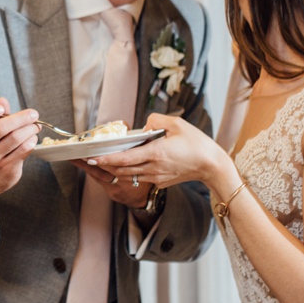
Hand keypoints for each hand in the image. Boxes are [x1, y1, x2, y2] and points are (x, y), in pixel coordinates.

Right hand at [0, 97, 39, 208]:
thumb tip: (2, 100)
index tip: (0, 109)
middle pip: (0, 128)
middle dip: (21, 118)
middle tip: (34, 114)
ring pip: (14, 139)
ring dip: (30, 129)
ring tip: (36, 126)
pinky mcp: (5, 168)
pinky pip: (22, 151)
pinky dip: (31, 141)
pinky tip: (33, 138)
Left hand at [87, 113, 231, 191]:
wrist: (212, 166)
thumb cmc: (197, 144)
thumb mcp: (177, 124)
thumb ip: (156, 120)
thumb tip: (144, 125)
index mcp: (156, 154)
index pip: (124, 158)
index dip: (106, 159)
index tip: (92, 158)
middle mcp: (153, 168)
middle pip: (122, 169)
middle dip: (105, 165)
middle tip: (91, 160)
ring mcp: (156, 177)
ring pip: (129, 175)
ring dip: (115, 169)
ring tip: (103, 161)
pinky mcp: (161, 182)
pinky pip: (139, 177)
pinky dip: (129, 172)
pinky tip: (125, 164)